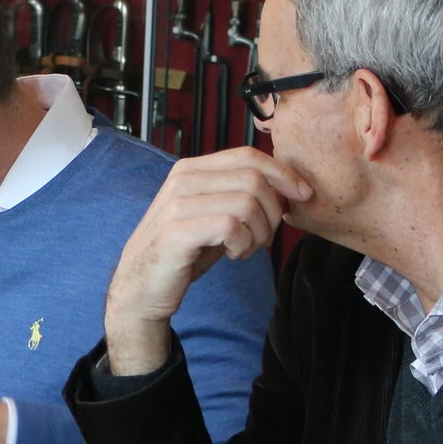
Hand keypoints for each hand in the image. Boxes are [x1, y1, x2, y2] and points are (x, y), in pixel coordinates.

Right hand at [103, 148, 307, 374]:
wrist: (140, 287)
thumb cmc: (182, 252)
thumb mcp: (211, 214)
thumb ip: (238, 194)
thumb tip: (286, 187)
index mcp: (192, 169)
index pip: (248, 155)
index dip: (283, 173)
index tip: (302, 195)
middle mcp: (183, 179)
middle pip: (253, 179)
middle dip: (273, 211)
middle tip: (264, 237)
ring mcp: (178, 204)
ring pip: (247, 202)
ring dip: (259, 232)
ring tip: (246, 248)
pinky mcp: (178, 231)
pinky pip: (231, 226)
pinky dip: (243, 244)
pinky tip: (232, 255)